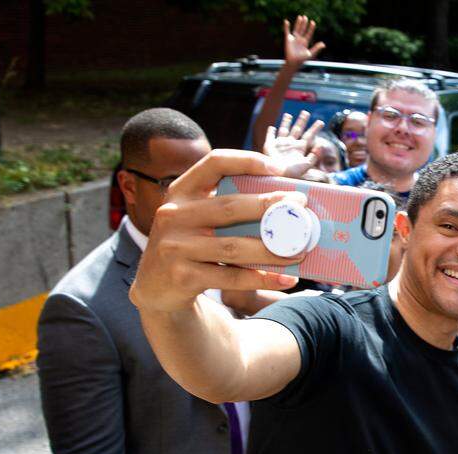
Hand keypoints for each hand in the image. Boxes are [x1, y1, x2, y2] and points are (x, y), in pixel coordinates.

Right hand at [129, 150, 302, 313]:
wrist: (156, 287)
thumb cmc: (190, 245)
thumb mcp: (195, 218)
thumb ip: (224, 204)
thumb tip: (283, 201)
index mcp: (180, 192)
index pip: (214, 164)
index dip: (247, 161)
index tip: (278, 168)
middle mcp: (173, 215)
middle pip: (230, 207)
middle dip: (269, 206)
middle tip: (301, 207)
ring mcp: (175, 247)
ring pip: (234, 247)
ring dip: (272, 249)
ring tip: (301, 250)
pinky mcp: (183, 276)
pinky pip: (231, 277)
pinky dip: (262, 278)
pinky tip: (286, 277)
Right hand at [263, 110, 323, 178]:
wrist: (277, 176)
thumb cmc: (292, 173)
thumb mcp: (306, 164)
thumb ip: (314, 156)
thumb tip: (322, 146)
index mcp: (300, 148)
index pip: (309, 135)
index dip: (315, 128)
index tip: (321, 122)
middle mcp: (290, 144)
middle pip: (297, 129)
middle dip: (301, 121)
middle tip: (306, 112)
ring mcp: (280, 144)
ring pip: (284, 130)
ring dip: (286, 122)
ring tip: (288, 115)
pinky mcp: (269, 146)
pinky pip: (270, 137)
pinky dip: (270, 132)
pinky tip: (271, 127)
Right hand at [283, 15, 324, 67]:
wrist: (293, 63)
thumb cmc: (301, 60)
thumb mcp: (310, 53)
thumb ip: (316, 48)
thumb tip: (324, 44)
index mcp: (305, 42)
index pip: (309, 33)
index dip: (311, 28)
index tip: (313, 22)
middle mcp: (299, 39)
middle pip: (302, 30)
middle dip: (304, 24)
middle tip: (306, 17)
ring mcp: (294, 39)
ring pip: (296, 29)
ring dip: (298, 23)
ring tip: (300, 17)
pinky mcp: (288, 39)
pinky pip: (287, 31)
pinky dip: (286, 27)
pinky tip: (286, 21)